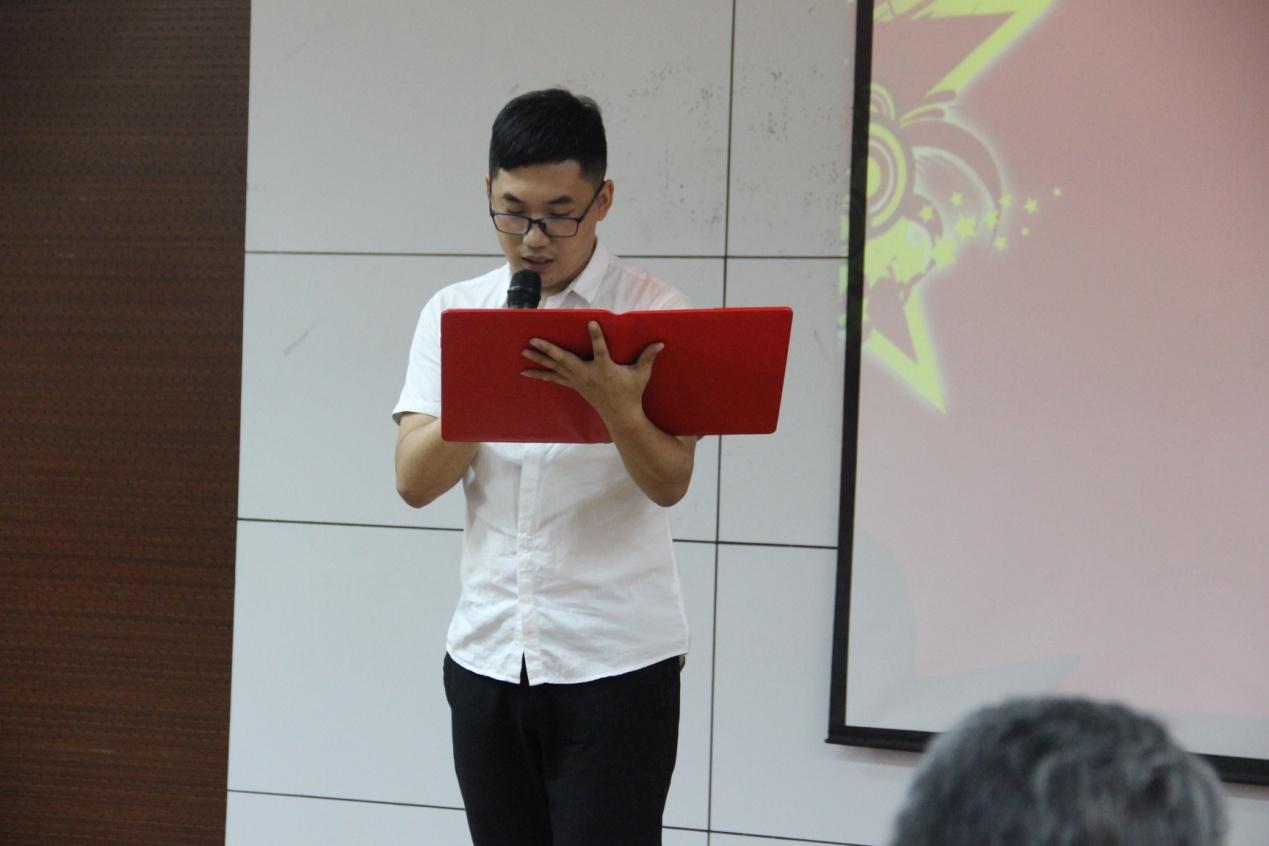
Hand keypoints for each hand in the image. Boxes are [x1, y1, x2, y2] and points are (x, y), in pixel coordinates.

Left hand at [521, 320, 663, 423]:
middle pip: (566, 360)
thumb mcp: (641, 375)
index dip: (596, 337)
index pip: (601, 350)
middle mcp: (588, 374)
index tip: (591, 323)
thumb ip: (648, 357)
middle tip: (534, 340)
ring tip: (524, 351)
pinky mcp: (574, 385)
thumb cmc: (631, 393)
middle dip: (549, 350)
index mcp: (605, 368)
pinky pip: (554, 378)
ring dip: (539, 360)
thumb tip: (661, 343)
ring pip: (556, 368)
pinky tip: (526, 371)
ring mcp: (579, 381)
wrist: (620, 415)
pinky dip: (540, 374)